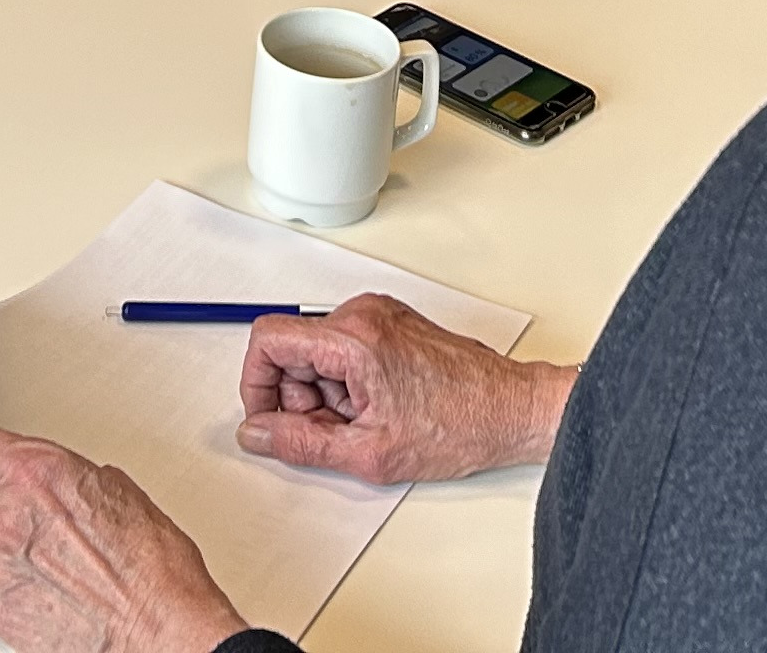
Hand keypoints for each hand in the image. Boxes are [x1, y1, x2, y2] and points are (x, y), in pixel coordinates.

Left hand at [0, 419, 242, 652]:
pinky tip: (47, 583)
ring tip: (46, 551)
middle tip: (8, 500)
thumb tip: (50, 479)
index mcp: (35, 474)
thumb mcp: (114, 487)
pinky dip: (11, 582)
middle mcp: (7, 517)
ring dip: (1, 541)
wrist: (157, 628)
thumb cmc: (151, 565)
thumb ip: (62, 475)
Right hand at [236, 296, 572, 485]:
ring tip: (364, 424)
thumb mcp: (368, 452)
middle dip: (299, 398)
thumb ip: (301, 444)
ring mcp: (379, 315)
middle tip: (331, 432)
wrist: (510, 410)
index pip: (269, 340)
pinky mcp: (391, 324)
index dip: (256, 384)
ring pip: (318, 353)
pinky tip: (376, 410)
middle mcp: (364, 314)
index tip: (266, 417)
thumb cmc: (460, 424)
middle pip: (292, 349)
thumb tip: (260, 435)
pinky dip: (347, 384)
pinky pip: (344, 350)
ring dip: (325, 395)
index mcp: (354, 337)